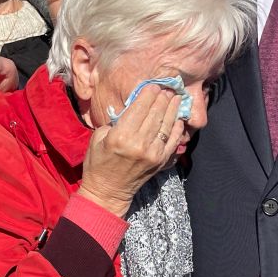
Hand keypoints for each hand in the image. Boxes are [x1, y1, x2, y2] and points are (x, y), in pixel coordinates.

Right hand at [77, 86, 183, 216]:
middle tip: (167, 87)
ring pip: (167, 124)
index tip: (153, 85)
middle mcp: (139, 143)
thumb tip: (133, 106)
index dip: (148, 94)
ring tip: (175, 97)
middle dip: (162, 97)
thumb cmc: (98, 163)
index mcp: (121, 135)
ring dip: (172, 108)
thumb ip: (116, 120)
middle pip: (156, 113)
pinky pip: (173, 139)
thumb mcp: (99, 137)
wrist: (108, 191)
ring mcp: (153, 153)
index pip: (140, 107)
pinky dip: (177, 127)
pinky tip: (179, 117)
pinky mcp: (161, 161)